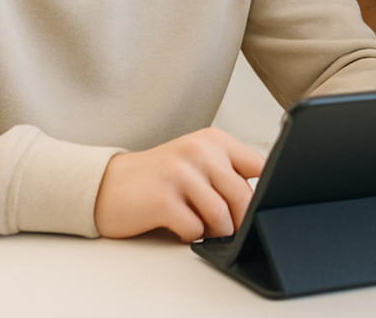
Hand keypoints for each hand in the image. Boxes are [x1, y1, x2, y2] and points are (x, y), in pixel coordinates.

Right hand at [94, 127, 265, 241]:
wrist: (109, 184)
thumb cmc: (160, 176)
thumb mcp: (198, 161)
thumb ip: (228, 172)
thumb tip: (262, 201)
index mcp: (214, 140)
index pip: (259, 165)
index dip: (265, 191)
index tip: (259, 206)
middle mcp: (199, 151)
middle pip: (244, 196)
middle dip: (241, 221)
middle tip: (230, 229)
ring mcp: (180, 174)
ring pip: (222, 216)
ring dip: (216, 232)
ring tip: (203, 228)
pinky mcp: (163, 199)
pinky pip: (194, 229)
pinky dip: (191, 236)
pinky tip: (181, 227)